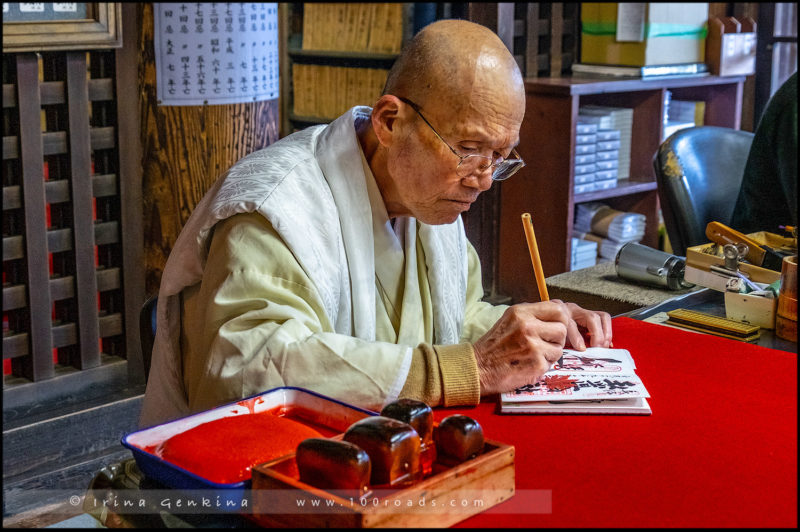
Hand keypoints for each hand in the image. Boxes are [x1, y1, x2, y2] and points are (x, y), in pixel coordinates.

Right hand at [472, 300, 611, 394]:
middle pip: (562, 328)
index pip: (557, 308)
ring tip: (532, 355)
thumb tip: (561, 312)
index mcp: (520, 312)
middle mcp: (527, 326)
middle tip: (545, 344)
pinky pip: (552, 363)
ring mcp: (532, 345)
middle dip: (557, 338)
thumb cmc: (493, 347)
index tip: (564, 327)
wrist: (478, 368)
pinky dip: (542, 366)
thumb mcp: (510, 321)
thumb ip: (532, 315)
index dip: (564, 319)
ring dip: (550, 353)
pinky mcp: (536, 363)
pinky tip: (528, 365)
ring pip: (559, 347)